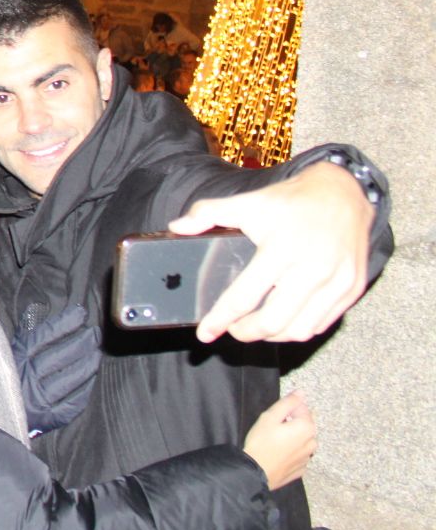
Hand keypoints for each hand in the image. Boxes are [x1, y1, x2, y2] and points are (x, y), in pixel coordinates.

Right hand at [11, 304, 101, 434]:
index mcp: (15, 358)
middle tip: (95, 333)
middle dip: (82, 342)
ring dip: (86, 365)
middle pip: (60, 356)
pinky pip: (71, 405)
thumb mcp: (3, 353)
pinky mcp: (45, 419)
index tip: (80, 313)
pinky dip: (83, 392)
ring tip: (97, 353)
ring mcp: (37, 400)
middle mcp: (26, 377)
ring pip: (69, 379)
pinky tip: (90, 381)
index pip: (45, 336)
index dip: (65, 323)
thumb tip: (35, 310)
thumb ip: (22, 335)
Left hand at [170, 162, 377, 343]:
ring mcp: (337, 281)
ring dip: (272, 336)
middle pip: (273, 321)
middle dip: (245, 332)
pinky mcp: (352, 289)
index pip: (244, 296)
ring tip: (255, 327)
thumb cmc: (292, 201)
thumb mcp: (247, 202)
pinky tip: (282, 321)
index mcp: (281, 249)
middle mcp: (312, 268)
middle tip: (232, 329)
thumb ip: (207, 213)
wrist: (343, 193)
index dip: (220, 319)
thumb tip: (177, 228)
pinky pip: (322, 324)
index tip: (205, 333)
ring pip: (299, 330)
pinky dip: (298, 329)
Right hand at [243, 391, 316, 489]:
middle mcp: (312, 442)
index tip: (274, 415)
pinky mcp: (302, 468)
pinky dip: (292, 450)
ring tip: (275, 440)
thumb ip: (287, 403)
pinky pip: (299, 453)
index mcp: (306, 427)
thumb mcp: (270, 417)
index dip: (287, 408)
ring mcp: (308, 457)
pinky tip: (279, 453)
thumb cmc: (261, 442)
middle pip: (304, 424)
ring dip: (293, 436)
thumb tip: (301, 392)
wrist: (256, 472)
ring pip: (303, 440)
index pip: (301, 408)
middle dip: (292, 422)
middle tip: (273, 427)